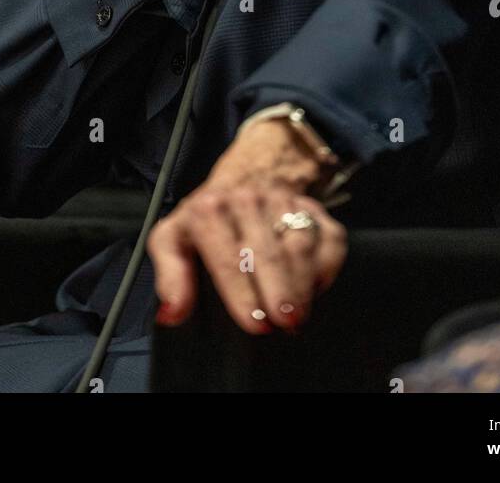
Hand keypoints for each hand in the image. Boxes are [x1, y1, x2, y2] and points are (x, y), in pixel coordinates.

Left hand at [147, 117, 347, 333]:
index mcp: (210, 209)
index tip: (255, 324)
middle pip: (269, 254)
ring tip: (298, 315)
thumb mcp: (173, 238)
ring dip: (302, 283)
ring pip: (300, 246)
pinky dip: (327, 266)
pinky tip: (314, 288)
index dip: (243, 294)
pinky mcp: (313, 206)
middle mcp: (248, 200)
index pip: (229, 258)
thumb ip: (170, 276)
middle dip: (279, 291)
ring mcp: (284, 200)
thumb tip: (172, 313)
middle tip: (285, 322)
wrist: (245, 175)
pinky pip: (329, 238)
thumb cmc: (206, 219)